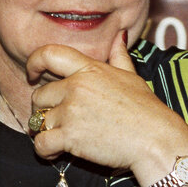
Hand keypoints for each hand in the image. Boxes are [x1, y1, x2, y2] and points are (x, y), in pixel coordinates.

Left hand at [26, 33, 183, 172]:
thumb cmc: (146, 109)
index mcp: (89, 68)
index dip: (34, 62)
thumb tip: (120, 35)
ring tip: (56, 137)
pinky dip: (44, 150)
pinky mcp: (70, 136)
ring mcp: (72, 110)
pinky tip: (54, 152)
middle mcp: (76, 86)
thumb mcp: (131, 76)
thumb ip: (119, 55)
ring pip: (38, 119)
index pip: (49, 54)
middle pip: (39, 94)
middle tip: (54, 118)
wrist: (155, 140)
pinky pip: (41, 142)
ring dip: (44, 130)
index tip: (32, 73)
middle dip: (43, 108)